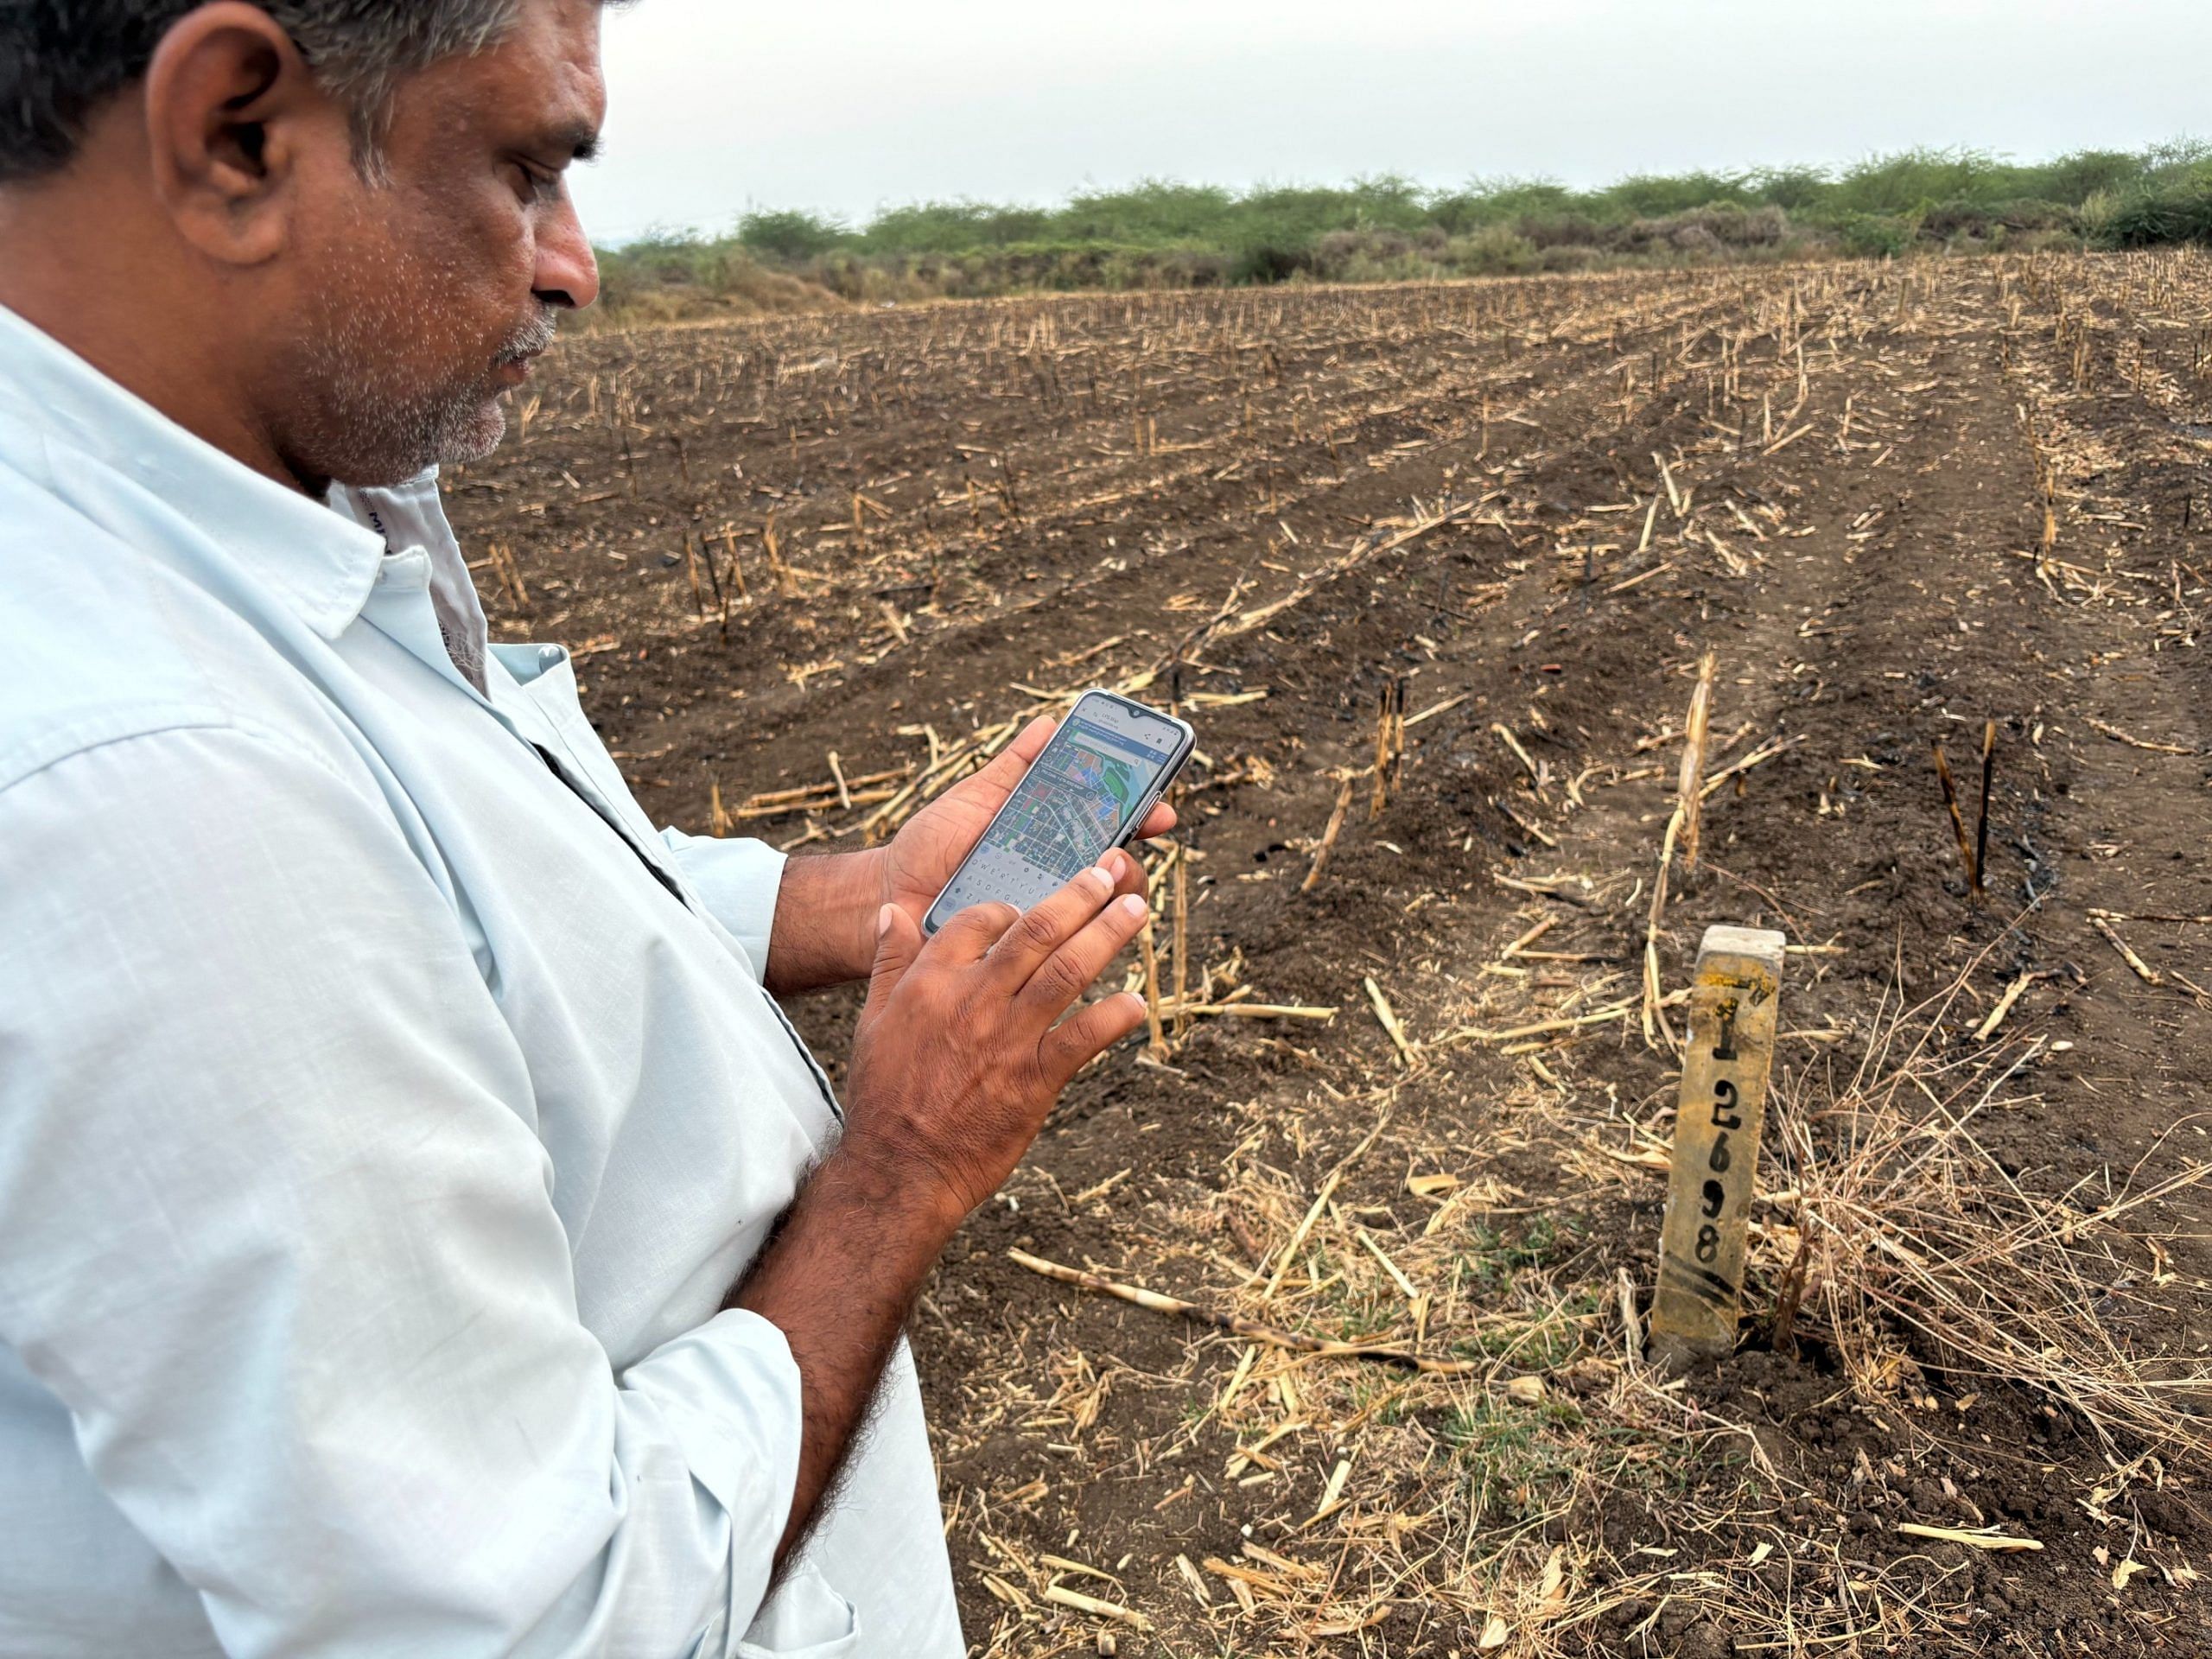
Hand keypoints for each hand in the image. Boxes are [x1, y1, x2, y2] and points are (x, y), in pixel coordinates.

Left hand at [762, 714, 1176, 993]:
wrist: (887, 897)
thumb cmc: (929, 849)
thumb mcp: (973, 799)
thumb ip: (1012, 769)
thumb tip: (1050, 726)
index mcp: (1050, 841)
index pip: (1110, 827)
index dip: (1141, 815)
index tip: (1157, 807)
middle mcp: (1054, 880)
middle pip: (1117, 869)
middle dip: (1131, 854)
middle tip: (1126, 841)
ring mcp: (1042, 917)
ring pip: (1101, 910)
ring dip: (1110, 890)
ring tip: (1102, 872)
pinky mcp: (1024, 953)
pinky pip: (1061, 948)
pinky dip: (1074, 931)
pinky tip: (1071, 918)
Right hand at [839, 865, 1153, 1227]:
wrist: (899, 1171)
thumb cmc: (884, 1099)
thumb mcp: (872, 1021)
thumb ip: (888, 962)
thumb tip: (891, 913)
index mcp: (931, 981)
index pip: (979, 920)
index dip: (1011, 906)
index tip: (1031, 907)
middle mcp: (973, 999)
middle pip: (1037, 931)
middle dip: (1081, 896)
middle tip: (1112, 874)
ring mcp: (1007, 1037)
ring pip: (1068, 970)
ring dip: (1109, 934)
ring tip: (1137, 910)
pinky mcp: (1034, 1079)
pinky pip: (1085, 1037)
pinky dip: (1115, 1016)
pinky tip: (1136, 1003)